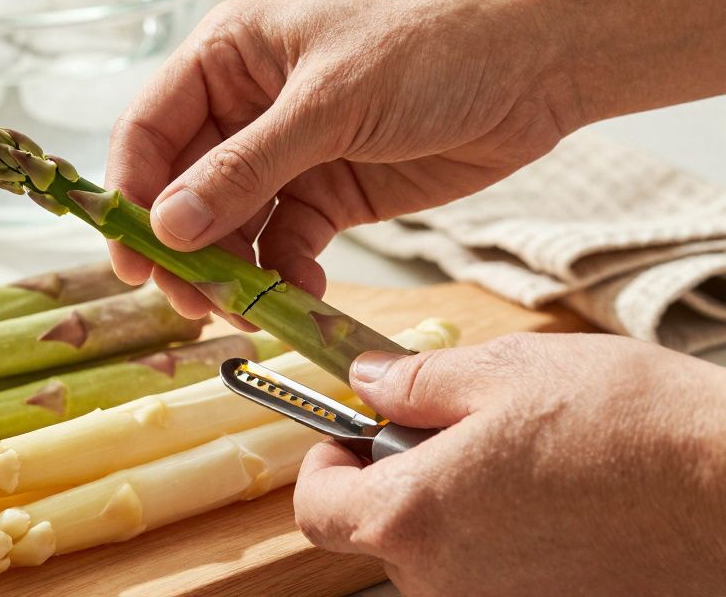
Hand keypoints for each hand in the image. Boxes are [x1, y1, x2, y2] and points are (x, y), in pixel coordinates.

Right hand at [106, 0, 577, 314]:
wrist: (536, 67)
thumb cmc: (430, 48)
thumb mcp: (329, 104)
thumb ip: (245, 169)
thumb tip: (168, 228)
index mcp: (227, 56)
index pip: (150, 129)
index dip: (132, 194)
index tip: (132, 256)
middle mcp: (245, 106)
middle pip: (182, 188)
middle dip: (179, 246)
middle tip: (184, 302)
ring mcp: (286, 154)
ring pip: (229, 225)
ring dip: (229, 271)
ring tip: (240, 310)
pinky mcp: (328, 193)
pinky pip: (284, 244)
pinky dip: (283, 274)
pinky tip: (296, 294)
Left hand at [293, 333, 725, 595]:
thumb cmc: (630, 427)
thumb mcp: (505, 372)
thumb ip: (415, 383)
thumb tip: (368, 381)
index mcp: (415, 517)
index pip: (317, 508)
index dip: (324, 464)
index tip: (352, 433)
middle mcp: (445, 583)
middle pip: (380, 532)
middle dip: (398, 477)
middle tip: (451, 429)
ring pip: (438, 555)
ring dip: (454, 507)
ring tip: (520, 459)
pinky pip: (495, 577)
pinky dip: (504, 539)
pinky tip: (555, 499)